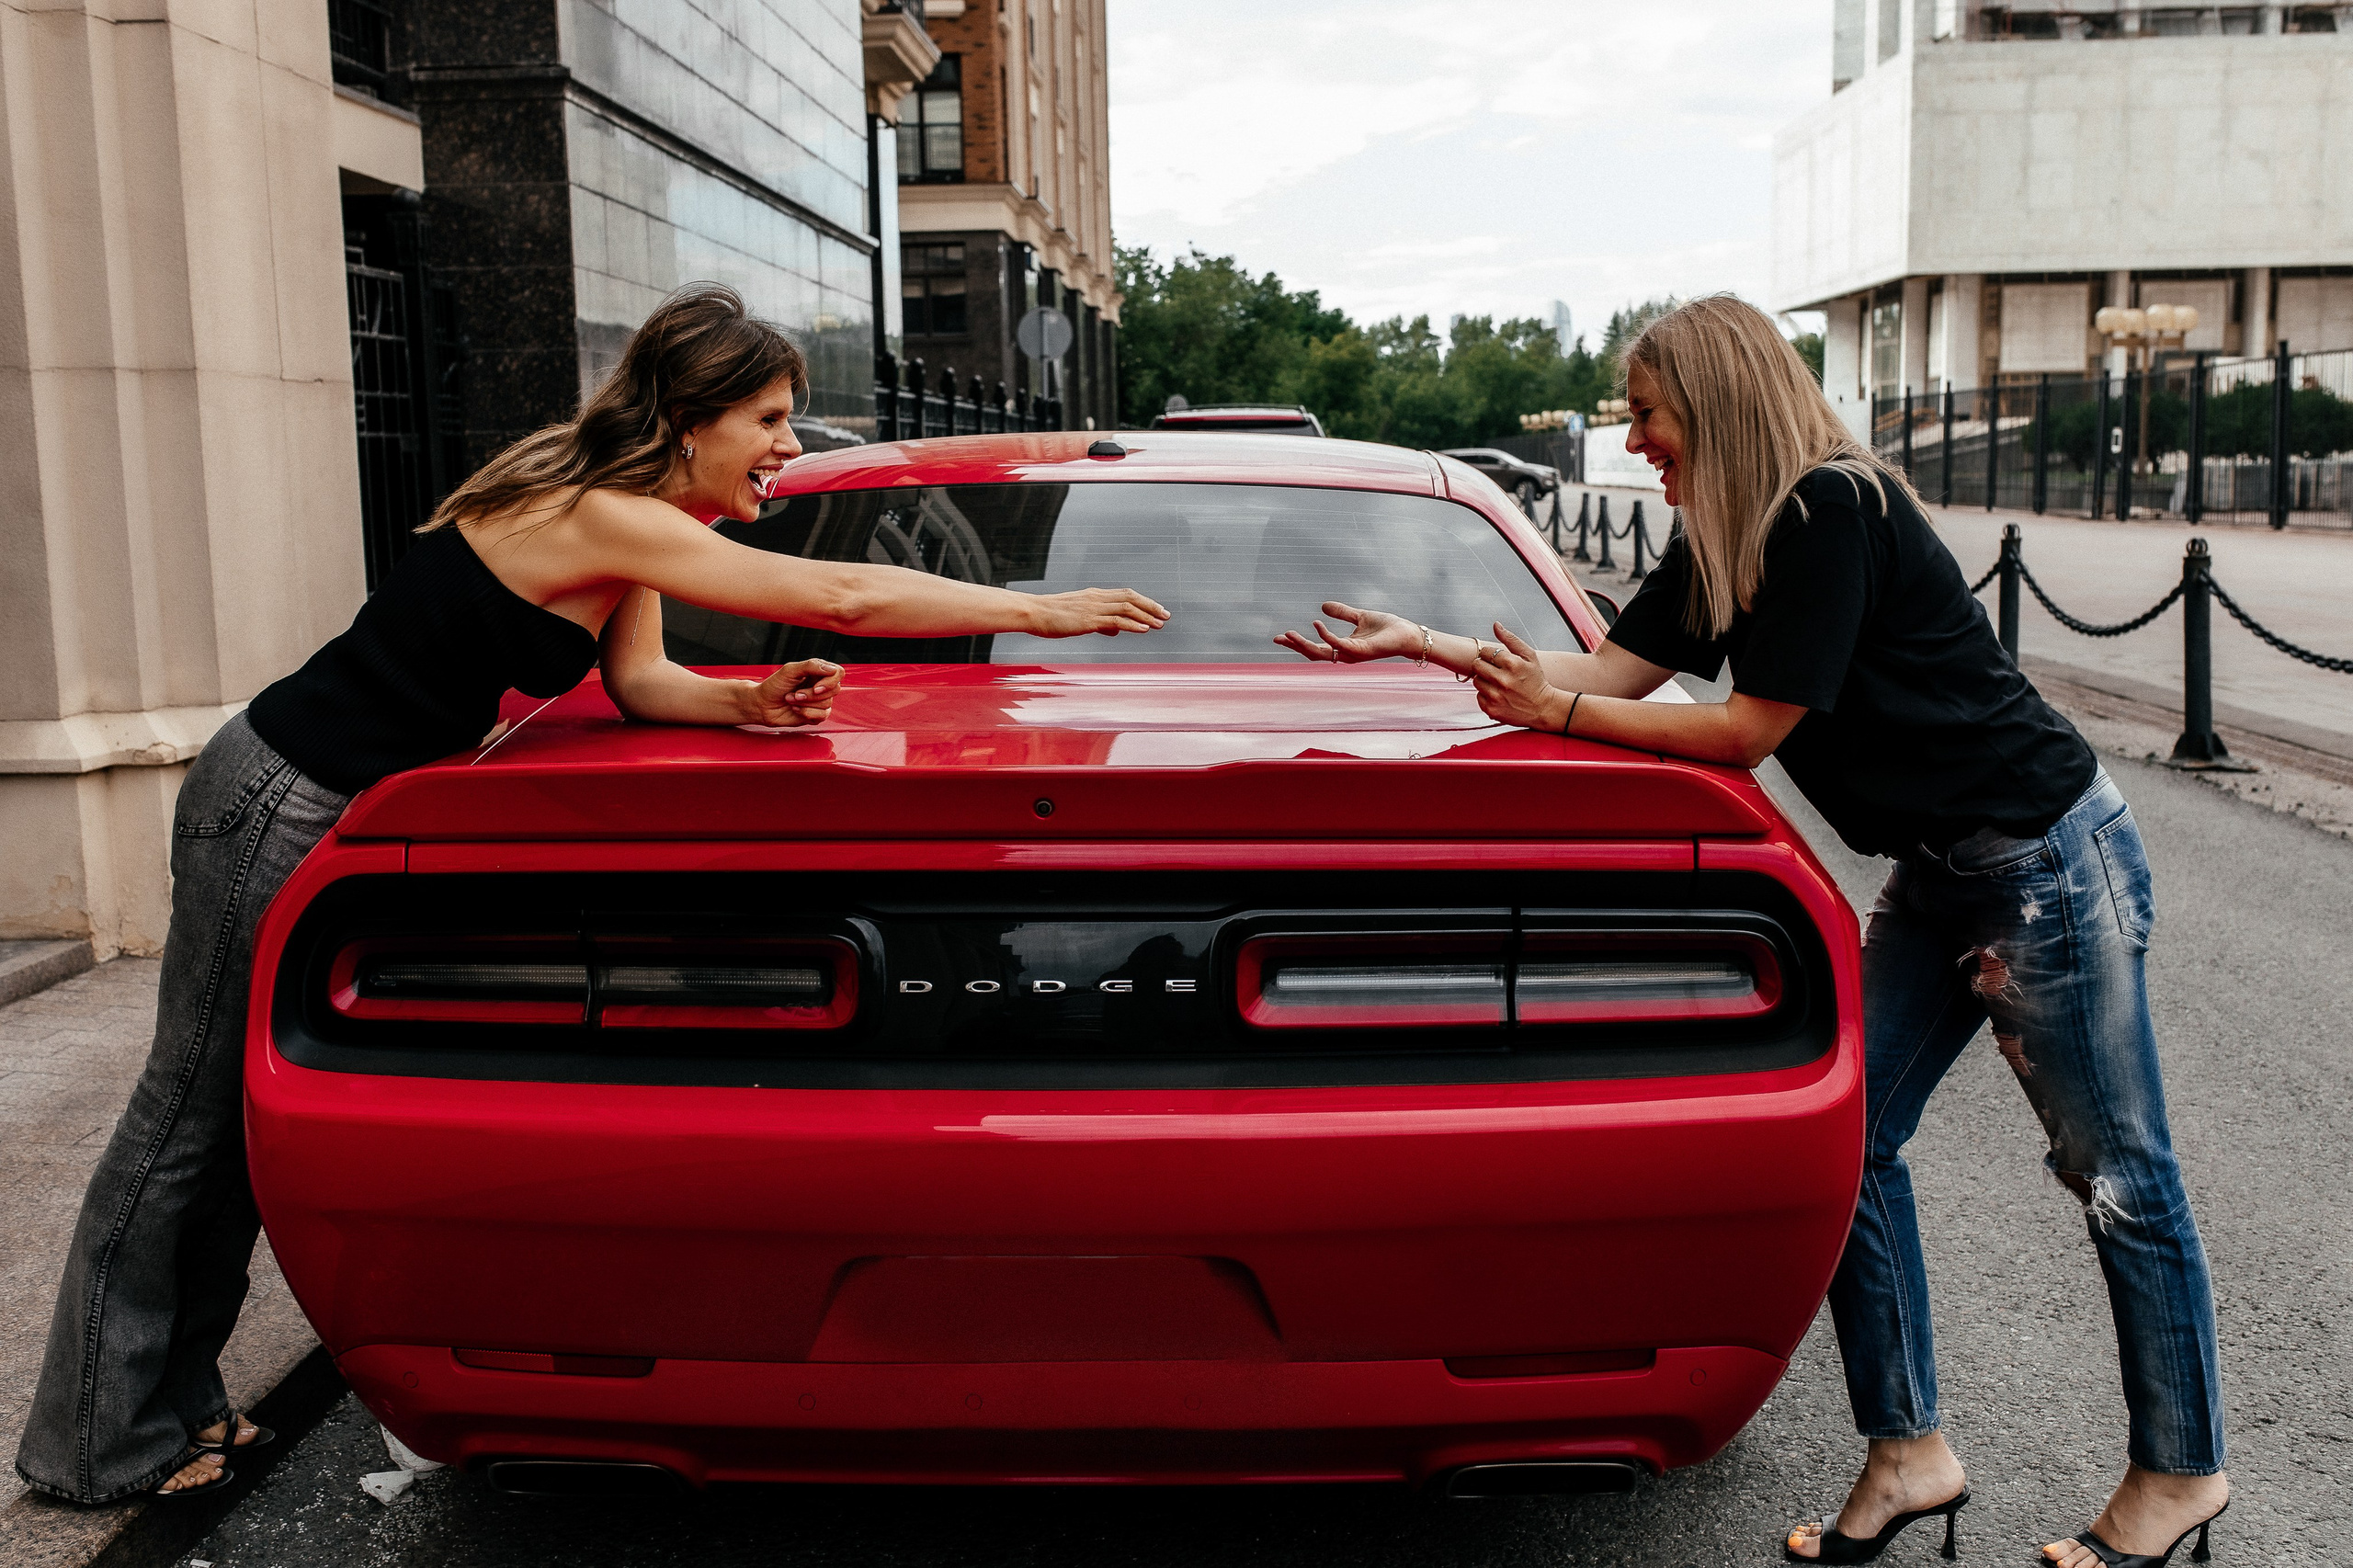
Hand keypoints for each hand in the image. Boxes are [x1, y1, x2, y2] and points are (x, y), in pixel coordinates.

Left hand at [746, 658, 841, 726]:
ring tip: (791, 700)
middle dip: (812, 694)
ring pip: (827, 704)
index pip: (838, 673)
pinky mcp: (816, 715)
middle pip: (835, 689)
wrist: (762, 705)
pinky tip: (795, 709)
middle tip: (796, 694)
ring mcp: (819, 701)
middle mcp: (821, 685)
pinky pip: (822, 716)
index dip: (830, 681)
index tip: (815, 687)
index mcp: (817, 671)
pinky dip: (806, 713)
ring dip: (806, 703)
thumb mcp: (790, 670)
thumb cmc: (774, 686)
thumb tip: (831, 669)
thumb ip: (811, 666)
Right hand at [1028, 587, 1169, 637]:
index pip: (1125, 595)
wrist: (1032, 612)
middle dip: (1151, 606)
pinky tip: (1144, 629)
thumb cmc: (1051, 616)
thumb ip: (1098, 622)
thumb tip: (1115, 630)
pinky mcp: (1088, 620)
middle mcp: (1096, 598)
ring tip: (1160, 623)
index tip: (1157, 609)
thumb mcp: (1078, 617)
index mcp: (1094, 595)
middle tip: (1166, 615)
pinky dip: (1132, 624)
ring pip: (1126, 608)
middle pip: (1130, 598)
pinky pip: (1115, 620)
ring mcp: (1093, 608)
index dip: (1143, 601)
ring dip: (1146, 616)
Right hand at [1272, 602, 1421, 662]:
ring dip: (1303, 644)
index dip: (1298, 643)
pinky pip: (1337, 644)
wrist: (1407, 633)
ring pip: (1321, 653)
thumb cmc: (1387, 628)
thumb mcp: (1360, 616)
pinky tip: (1316, 623)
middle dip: (1294, 647)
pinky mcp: (1360, 652)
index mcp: (1343, 647)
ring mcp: (1351, 655)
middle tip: (1277, 638)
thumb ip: (1342, 613)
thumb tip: (1322, 605)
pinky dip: (1325, 635)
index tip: (1280, 637)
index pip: (1316, 647)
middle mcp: (1345, 654)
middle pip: (1314, 653)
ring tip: (1288, 634)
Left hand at [1469, 624, 1563, 730]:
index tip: (1498, 661)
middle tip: (1496, 671)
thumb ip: (1511, 639)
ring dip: (1484, 681)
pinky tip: (1498, 695)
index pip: (1485, 651)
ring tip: (1499, 684)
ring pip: (1476, 681)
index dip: (1491, 655)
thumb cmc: (1536, 681)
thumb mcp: (1529, 656)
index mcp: (1512, 664)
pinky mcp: (1491, 709)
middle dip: (1484, 666)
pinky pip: (1478, 696)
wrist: (1543, 708)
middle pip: (1476, 665)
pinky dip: (1485, 695)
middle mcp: (1502, 680)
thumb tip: (1496, 625)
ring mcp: (1496, 696)